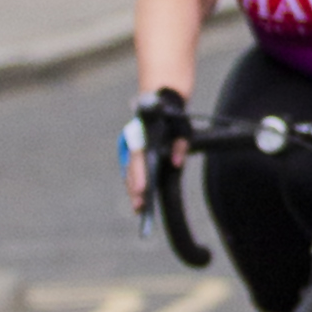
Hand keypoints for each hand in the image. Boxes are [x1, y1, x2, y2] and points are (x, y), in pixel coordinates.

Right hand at [120, 87, 189, 217]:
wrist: (160, 101)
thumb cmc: (173, 118)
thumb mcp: (182, 128)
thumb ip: (180, 145)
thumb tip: (178, 164)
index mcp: (144, 133)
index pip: (140, 156)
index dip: (140, 174)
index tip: (143, 189)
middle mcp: (133, 141)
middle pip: (131, 167)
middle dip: (135, 187)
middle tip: (139, 206)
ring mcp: (131, 147)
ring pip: (129, 171)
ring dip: (132, 189)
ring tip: (138, 209)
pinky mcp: (134, 153)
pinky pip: (131, 171)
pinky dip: (134, 185)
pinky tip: (139, 203)